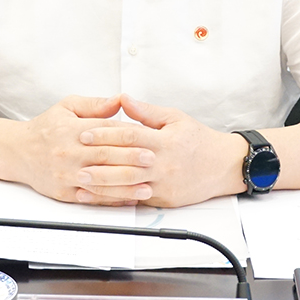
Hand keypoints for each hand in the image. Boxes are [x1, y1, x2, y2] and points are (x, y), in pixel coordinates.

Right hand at [19, 94, 155, 205]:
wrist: (18, 152)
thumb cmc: (46, 128)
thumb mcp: (67, 107)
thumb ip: (95, 104)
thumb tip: (121, 100)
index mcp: (71, 130)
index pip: (104, 131)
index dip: (128, 135)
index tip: (148, 137)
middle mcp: (68, 153)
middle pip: (105, 156)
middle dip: (131, 158)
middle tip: (153, 159)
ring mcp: (66, 175)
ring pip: (100, 181)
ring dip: (126, 185)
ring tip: (147, 185)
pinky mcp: (64, 193)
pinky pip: (91, 198)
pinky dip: (112, 199)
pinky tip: (128, 198)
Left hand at [77, 94, 244, 207]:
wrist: (224, 166)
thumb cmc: (198, 140)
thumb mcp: (175, 118)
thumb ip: (146, 111)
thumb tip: (122, 99)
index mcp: (164, 141)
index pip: (129, 136)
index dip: (105, 134)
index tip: (85, 132)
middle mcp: (163, 164)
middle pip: (125, 163)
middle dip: (98, 161)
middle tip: (75, 158)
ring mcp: (163, 184)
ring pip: (127, 185)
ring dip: (102, 184)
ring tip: (81, 181)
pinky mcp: (164, 200)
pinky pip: (136, 199)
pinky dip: (116, 198)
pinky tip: (101, 197)